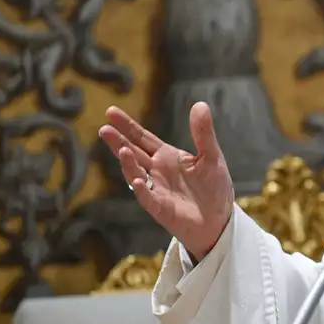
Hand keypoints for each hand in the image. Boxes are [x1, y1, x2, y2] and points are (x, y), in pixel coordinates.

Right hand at [99, 102, 233, 260]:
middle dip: (118, 141)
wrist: (219, 219)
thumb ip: (203, 133)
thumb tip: (200, 104)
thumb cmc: (213, 187)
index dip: (127, 126)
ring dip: (128, 163)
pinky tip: (139, 180)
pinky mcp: (161, 208)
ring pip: (136, 174)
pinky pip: (148, 199)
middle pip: (133, 153)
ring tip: (122, 149)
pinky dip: (143, 190)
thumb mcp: (211, 156)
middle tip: (104, 129)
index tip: (110, 111)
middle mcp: (156, 171)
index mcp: (166, 156)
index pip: (142, 138)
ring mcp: (156, 189)